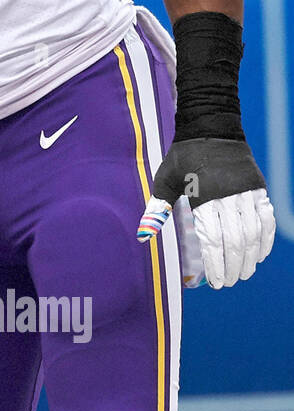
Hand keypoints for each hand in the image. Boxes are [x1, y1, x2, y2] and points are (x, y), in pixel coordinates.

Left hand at [138, 138, 275, 287]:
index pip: (213, 239)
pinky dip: (266, 239)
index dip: (215, 263)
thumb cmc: (183, 157)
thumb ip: (157, 209)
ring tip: (244, 273)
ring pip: (254, 233)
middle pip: (235, 241)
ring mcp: (246, 193)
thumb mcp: (165, 180)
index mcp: (204, 198)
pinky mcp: (259, 189)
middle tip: (228, 282)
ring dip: (250, 257)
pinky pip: (267, 219)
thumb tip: (143, 236)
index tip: (214, 281)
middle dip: (233, 265)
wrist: (212, 128)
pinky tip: (260, 254)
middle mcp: (228, 197)